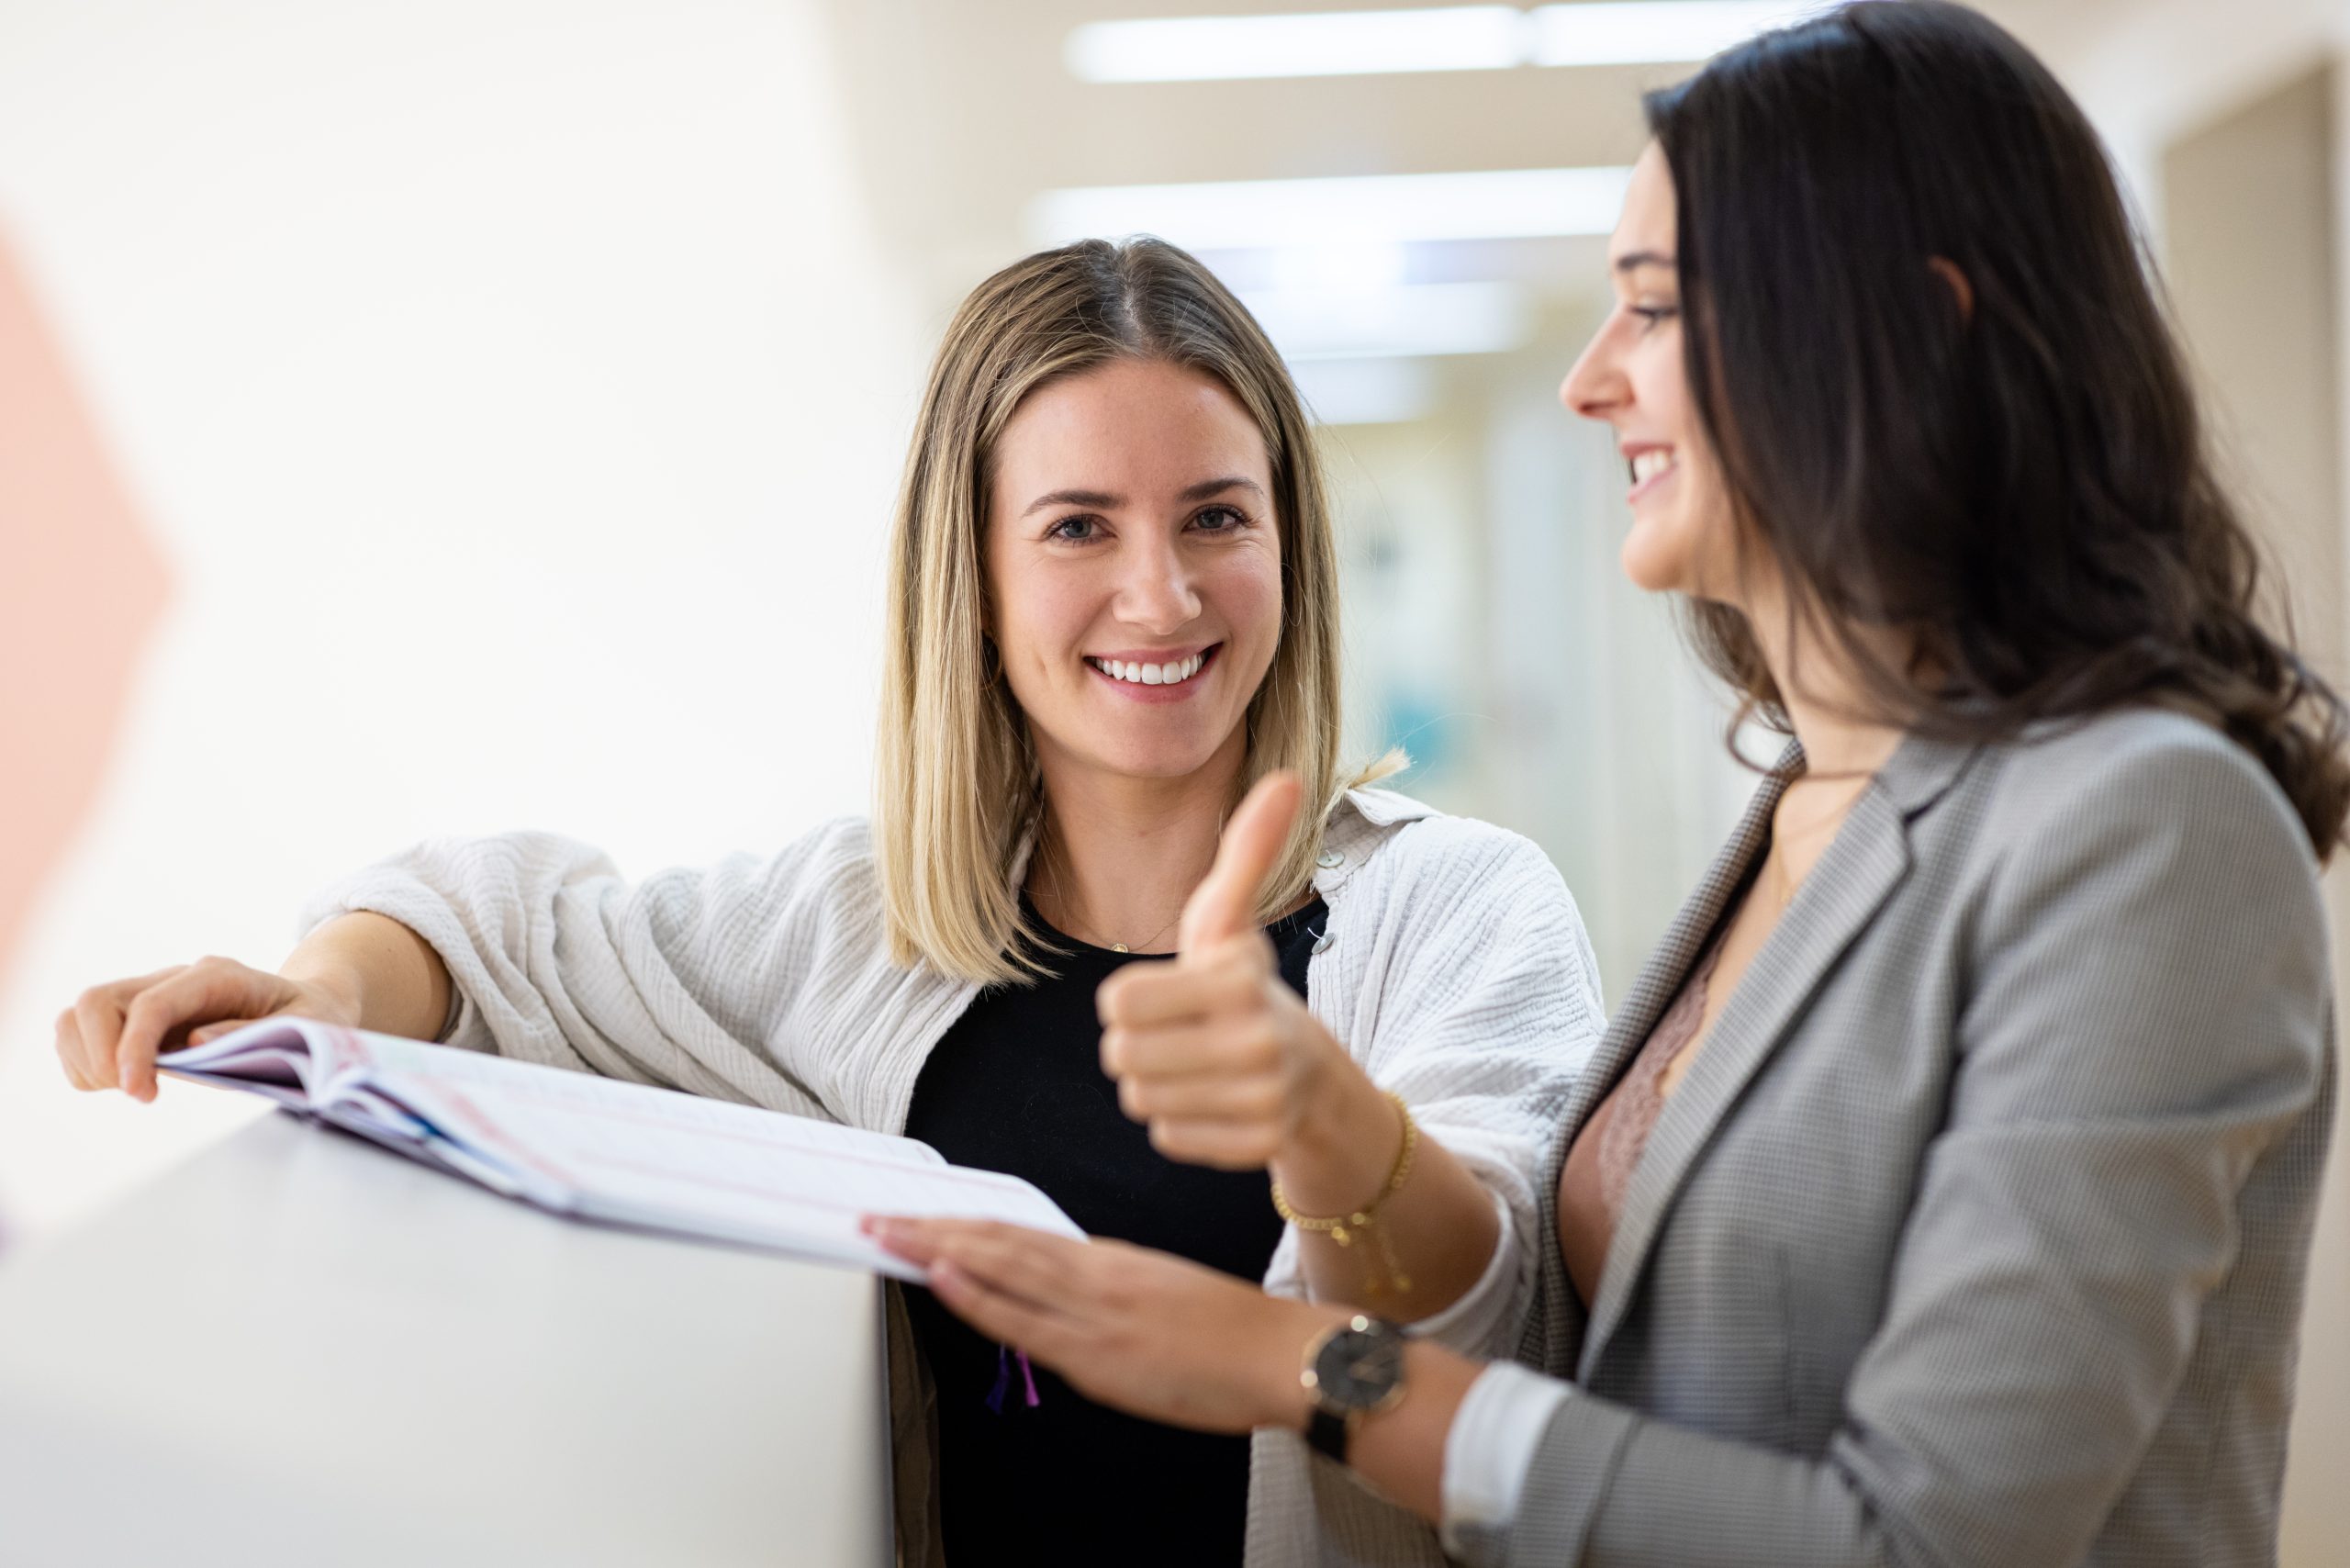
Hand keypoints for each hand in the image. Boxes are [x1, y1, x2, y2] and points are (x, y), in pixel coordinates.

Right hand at [55, 957, 361, 1102]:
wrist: (309, 1005)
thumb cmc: (311, 1019)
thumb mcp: (309, 1027)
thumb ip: (256, 1033)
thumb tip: (196, 1042)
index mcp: (219, 976)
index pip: (153, 1004)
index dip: (134, 1049)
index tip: (139, 1094)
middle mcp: (174, 978)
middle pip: (97, 1001)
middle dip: (99, 1056)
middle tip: (139, 1093)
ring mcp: (149, 993)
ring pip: (78, 1014)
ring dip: (86, 1060)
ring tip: (133, 1087)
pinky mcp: (134, 1015)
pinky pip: (79, 1033)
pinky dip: (84, 1064)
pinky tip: (126, 1081)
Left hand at [865, 1215, 1342, 1434]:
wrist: (1277, 1353)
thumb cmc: (1229, 1332)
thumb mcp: (1159, 1293)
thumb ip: (1104, 1292)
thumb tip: (1056, 1293)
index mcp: (1106, 1261)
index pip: (1016, 1235)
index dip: (960, 1224)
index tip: (917, 1217)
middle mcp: (1092, 1275)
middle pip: (995, 1241)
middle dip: (929, 1227)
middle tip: (874, 1214)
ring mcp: (1091, 1313)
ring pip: (999, 1266)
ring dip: (935, 1247)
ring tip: (886, 1232)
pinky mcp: (1098, 1354)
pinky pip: (1023, 1319)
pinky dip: (977, 1293)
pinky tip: (942, 1273)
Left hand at [1098, 772, 1397, 1205]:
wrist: (1314, 1077)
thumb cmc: (1246, 988)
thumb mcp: (1232, 921)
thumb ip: (1247, 850)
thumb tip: (1289, 776)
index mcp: (1240, 982)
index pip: (1117, 1004)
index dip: (1129, 998)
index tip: (1167, 994)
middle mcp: (1258, 1043)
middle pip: (1121, 1056)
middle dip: (1138, 1045)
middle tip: (1178, 1033)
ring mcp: (1263, 1100)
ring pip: (1141, 1100)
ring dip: (1155, 1084)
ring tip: (1196, 1065)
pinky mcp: (1258, 1145)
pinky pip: (1168, 1137)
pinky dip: (1181, 1123)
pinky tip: (1213, 1101)